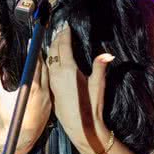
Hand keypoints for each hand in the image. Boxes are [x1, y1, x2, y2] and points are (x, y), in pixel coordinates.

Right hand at [0, 53, 51, 153]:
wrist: (18, 140)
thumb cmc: (5, 118)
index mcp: (32, 88)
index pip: (36, 63)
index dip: (35, 51)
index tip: (33, 41)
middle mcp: (43, 93)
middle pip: (45, 69)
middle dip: (41, 58)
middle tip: (36, 48)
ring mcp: (49, 100)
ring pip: (49, 79)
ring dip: (44, 69)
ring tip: (39, 60)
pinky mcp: (51, 108)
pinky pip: (50, 90)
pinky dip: (46, 82)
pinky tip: (43, 78)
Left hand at [46, 23, 113, 147]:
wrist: (81, 127)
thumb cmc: (91, 106)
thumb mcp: (98, 85)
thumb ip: (100, 67)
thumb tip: (107, 54)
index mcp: (68, 70)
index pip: (63, 46)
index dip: (65, 34)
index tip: (66, 26)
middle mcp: (56, 74)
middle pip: (53, 50)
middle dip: (56, 38)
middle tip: (59, 29)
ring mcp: (51, 82)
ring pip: (48, 59)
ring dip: (50, 48)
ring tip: (54, 40)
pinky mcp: (50, 89)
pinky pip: (46, 69)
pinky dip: (48, 59)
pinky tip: (50, 59)